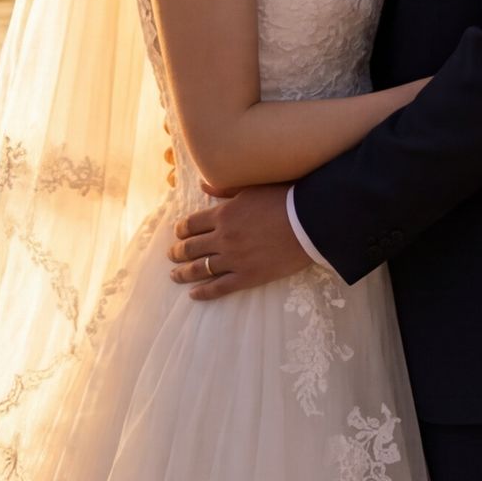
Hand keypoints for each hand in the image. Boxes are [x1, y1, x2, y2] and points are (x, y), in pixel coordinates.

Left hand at [167, 183, 308, 301]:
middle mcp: (223, 238)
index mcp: (223, 214)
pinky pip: (219, 288)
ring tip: (175, 275)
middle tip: (172, 255)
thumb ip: (224, 189)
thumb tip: (202, 185)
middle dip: (177, 251)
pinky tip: (193, 295)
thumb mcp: (251, 188)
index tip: (178, 233)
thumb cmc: (284, 199)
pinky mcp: (247, 276)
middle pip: (191, 247)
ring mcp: (233, 259)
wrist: (309, 222)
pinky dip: (204, 293)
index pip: (191, 224)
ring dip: (184, 272)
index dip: (181, 230)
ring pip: (200, 268)